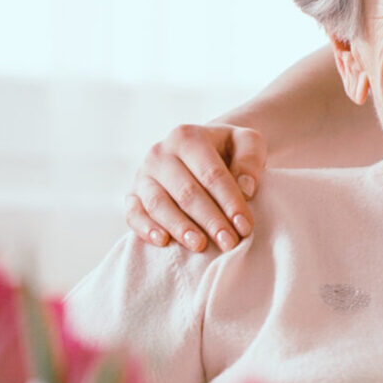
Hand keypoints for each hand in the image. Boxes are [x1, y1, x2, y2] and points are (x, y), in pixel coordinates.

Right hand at [124, 123, 267, 252]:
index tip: (245, 226)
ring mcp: (143, 174)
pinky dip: (145, 229)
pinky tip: (163, 242)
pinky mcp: (132, 194)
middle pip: (186, 192)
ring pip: (158, 204)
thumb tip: (245, 189)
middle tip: (228, 243)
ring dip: (180, 228)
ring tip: (200, 246)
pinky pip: (133, 213)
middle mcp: (160, 153)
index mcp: (188, 137)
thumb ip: (250, 160)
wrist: (200, 152)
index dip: (230, 202)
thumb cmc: (227, 151)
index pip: (211, 174)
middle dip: (210, 220)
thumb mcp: (246, 143)